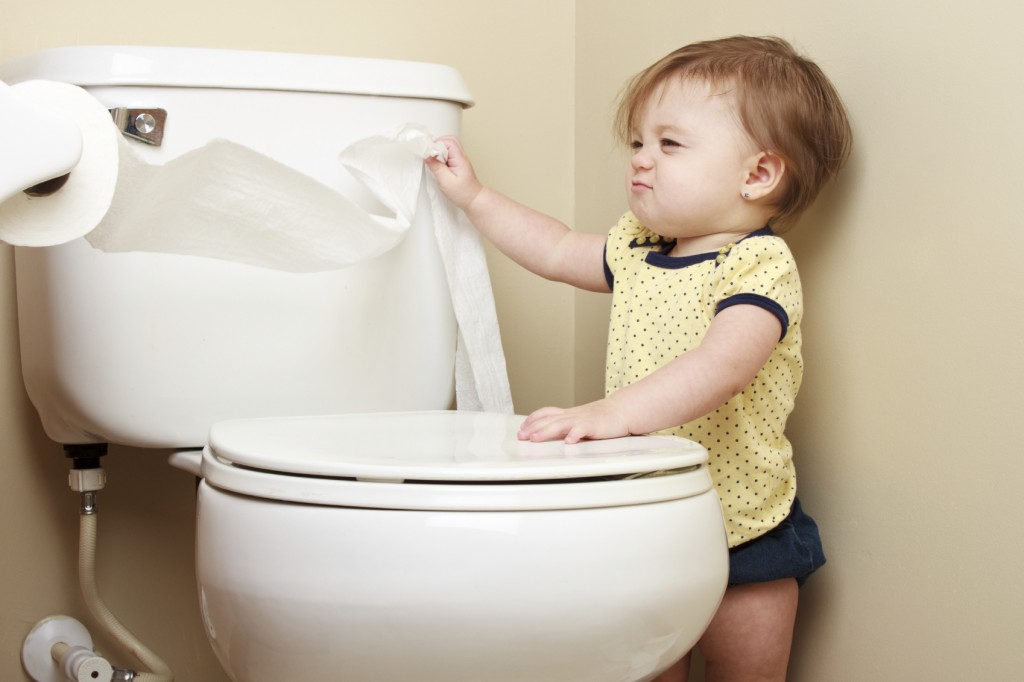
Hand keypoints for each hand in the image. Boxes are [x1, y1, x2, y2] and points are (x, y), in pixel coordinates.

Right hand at [424, 136, 483, 210]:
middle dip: (437, 144)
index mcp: (460, 159)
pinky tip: (438, 164)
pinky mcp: (457, 163)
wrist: (473, 200)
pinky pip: (448, 154)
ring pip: (449, 146)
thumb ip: (436, 167)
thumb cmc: (463, 193)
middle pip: (449, 140)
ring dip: (439, 150)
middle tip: (430, 154)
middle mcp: (461, 156)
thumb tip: (428, 156)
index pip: (449, 142)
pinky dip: (441, 156)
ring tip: (434, 160)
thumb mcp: (446, 181)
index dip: (437, 145)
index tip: (429, 153)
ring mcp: (460, 159)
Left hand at [517, 399, 632, 443]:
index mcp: (568, 414)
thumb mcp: (580, 419)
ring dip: (546, 431)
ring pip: (561, 424)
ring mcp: (582, 419)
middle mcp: (572, 415)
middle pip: (549, 419)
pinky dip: (574, 435)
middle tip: (522, 436)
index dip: (532, 419)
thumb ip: (566, 425)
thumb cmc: (601, 418)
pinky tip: (568, 442)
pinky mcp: (594, 425)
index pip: (546, 413)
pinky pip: (582, 429)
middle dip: (533, 428)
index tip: (522, 428)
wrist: (622, 410)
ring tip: (535, 438)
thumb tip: (548, 434)